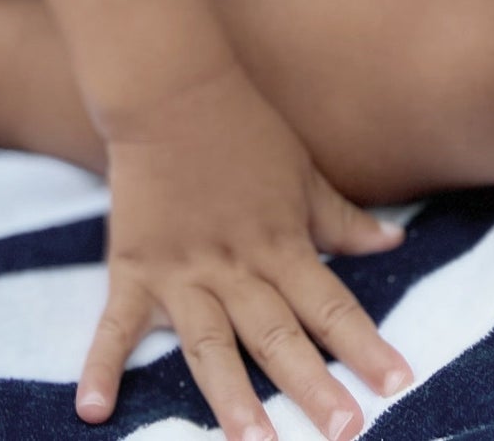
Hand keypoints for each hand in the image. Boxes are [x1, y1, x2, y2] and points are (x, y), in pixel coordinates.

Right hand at [75, 61, 412, 440]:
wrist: (172, 87)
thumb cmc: (244, 129)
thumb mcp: (302, 172)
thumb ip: (342, 219)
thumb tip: (394, 245)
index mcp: (280, 242)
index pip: (332, 304)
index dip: (366, 346)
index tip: (399, 386)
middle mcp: (235, 265)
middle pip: (278, 334)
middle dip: (312, 386)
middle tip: (346, 432)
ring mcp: (181, 271)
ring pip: (210, 344)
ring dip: (233, 397)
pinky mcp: (134, 267)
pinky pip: (115, 324)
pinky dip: (102, 366)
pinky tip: (94, 409)